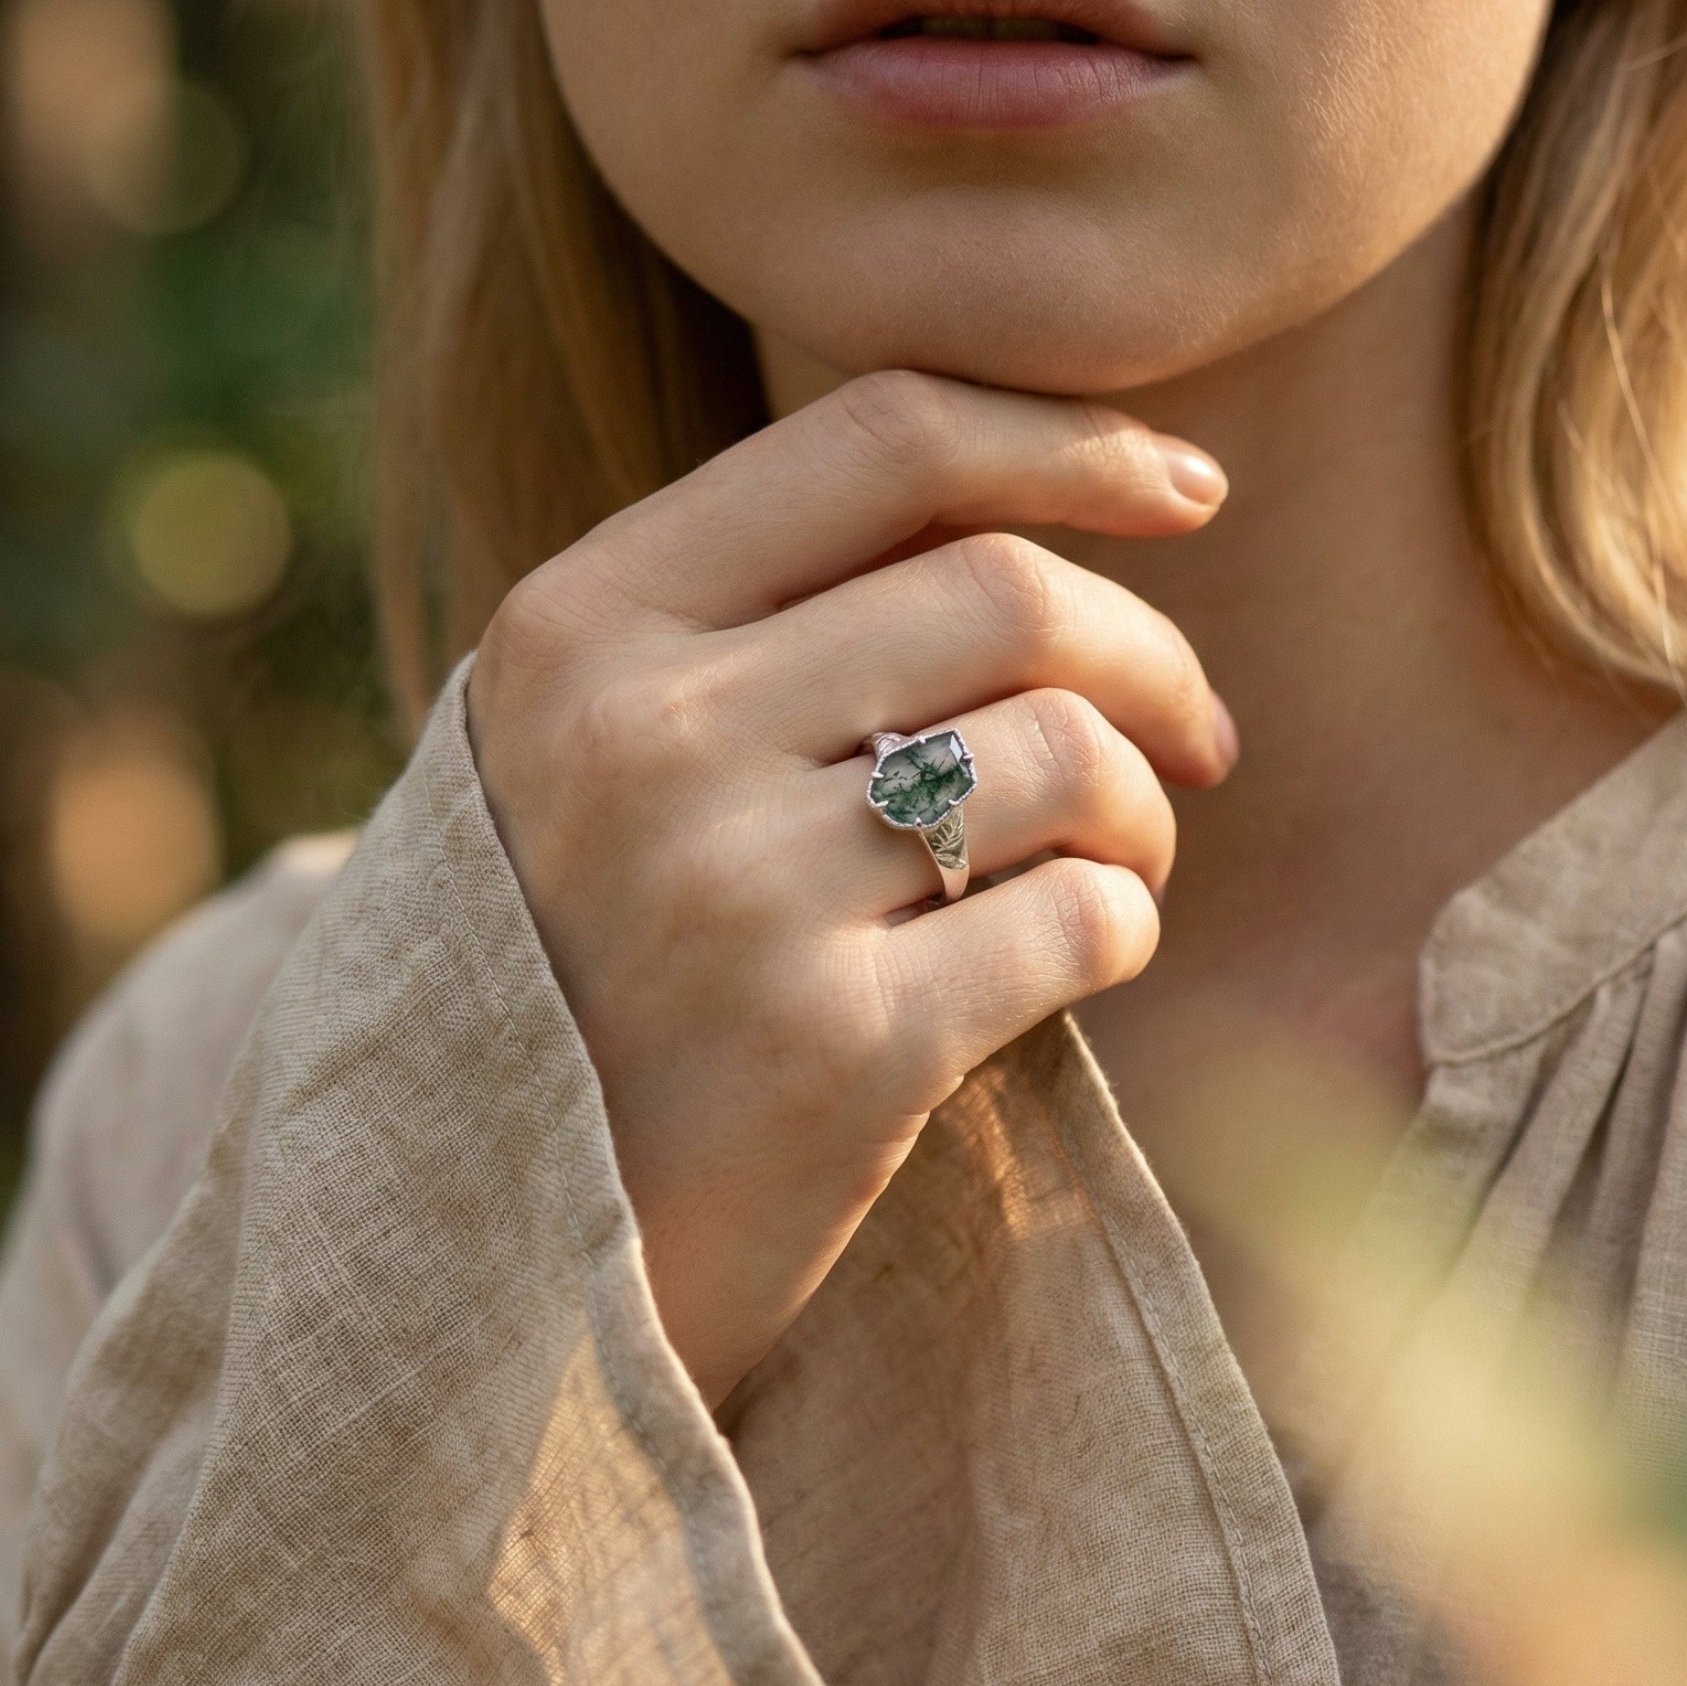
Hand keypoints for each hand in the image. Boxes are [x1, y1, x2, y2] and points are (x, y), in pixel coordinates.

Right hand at [468, 371, 1232, 1407]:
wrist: (484, 1247)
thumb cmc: (580, 974)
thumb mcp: (592, 759)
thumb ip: (755, 627)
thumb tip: (1054, 530)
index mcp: (578, 627)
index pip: (884, 438)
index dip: (1071, 442)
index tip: (1189, 486)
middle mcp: (643, 737)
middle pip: (1008, 591)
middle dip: (1153, 657)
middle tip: (1201, 737)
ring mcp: (734, 893)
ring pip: (1066, 755)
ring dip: (1147, 808)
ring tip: (1122, 863)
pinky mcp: (833, 1050)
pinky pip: (1082, 918)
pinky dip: (1125, 924)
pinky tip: (1083, 958)